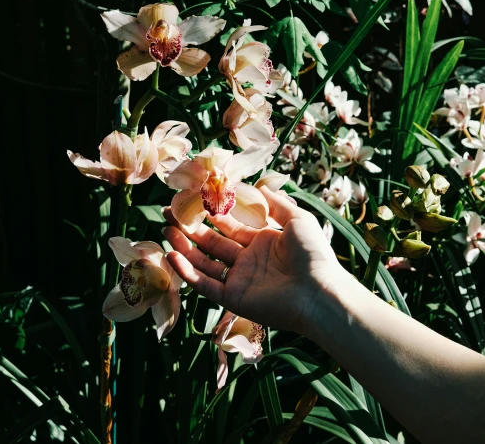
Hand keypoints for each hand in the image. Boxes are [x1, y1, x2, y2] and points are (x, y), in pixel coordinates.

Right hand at [162, 186, 350, 334]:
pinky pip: (205, 284)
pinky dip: (187, 272)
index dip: (212, 212)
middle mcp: (248, 259)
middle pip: (212, 241)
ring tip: (165, 230)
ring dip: (184, 247)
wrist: (319, 292)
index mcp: (263, 240)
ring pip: (204, 261)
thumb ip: (277, 204)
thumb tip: (259, 186)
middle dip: (191, 227)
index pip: (231, 223)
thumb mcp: (298, 220)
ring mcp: (239, 279)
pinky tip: (172, 255)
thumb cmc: (313, 254)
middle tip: (169, 212)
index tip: (192, 198)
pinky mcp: (233, 298)